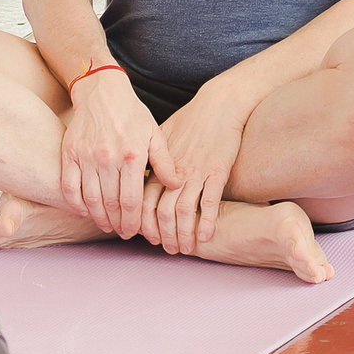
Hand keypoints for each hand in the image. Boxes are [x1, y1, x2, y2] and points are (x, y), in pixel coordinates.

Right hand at [60, 69, 177, 238]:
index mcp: (132, 155)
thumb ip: (165, 162)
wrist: (102, 91)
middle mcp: (108, 158)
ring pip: (90, 199)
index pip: (131, 201)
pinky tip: (84, 211)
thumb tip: (177, 185)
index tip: (133, 232)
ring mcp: (86, 156)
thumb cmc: (132, 114)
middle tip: (122, 232)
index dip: (132, 222)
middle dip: (117, 224)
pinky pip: (69, 187)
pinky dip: (75, 204)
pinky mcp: (70, 153)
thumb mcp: (154, 134)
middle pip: (111, 204)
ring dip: (98, 217)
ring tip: (105, 225)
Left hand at [144, 83, 252, 253]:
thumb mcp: (161, 138)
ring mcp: (196, 173)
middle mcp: (175, 172)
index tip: (145, 237)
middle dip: (162, 235)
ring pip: (185, 211)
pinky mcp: (217, 172)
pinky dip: (207, 222)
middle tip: (165, 249)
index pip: (143, 200)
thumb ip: (150, 163)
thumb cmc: (189, 120)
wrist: (218, 105)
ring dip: (182, 234)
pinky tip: (205, 237)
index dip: (142, 223)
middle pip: (162, 211)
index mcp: (158, 166)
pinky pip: (210, 203)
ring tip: (184, 249)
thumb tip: (135, 180)